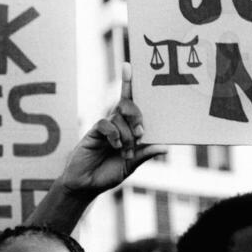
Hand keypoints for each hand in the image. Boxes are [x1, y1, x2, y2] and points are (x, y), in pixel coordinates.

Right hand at [58, 64, 164, 196]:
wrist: (85, 185)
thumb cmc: (108, 174)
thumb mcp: (131, 165)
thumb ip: (145, 154)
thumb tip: (165, 147)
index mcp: (127, 129)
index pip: (132, 103)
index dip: (129, 84)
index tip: (129, 66)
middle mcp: (117, 124)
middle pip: (128, 106)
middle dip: (136, 116)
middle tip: (141, 133)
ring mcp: (105, 128)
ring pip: (118, 117)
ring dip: (126, 134)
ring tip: (125, 151)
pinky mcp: (93, 132)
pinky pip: (105, 124)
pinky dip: (113, 134)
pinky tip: (115, 145)